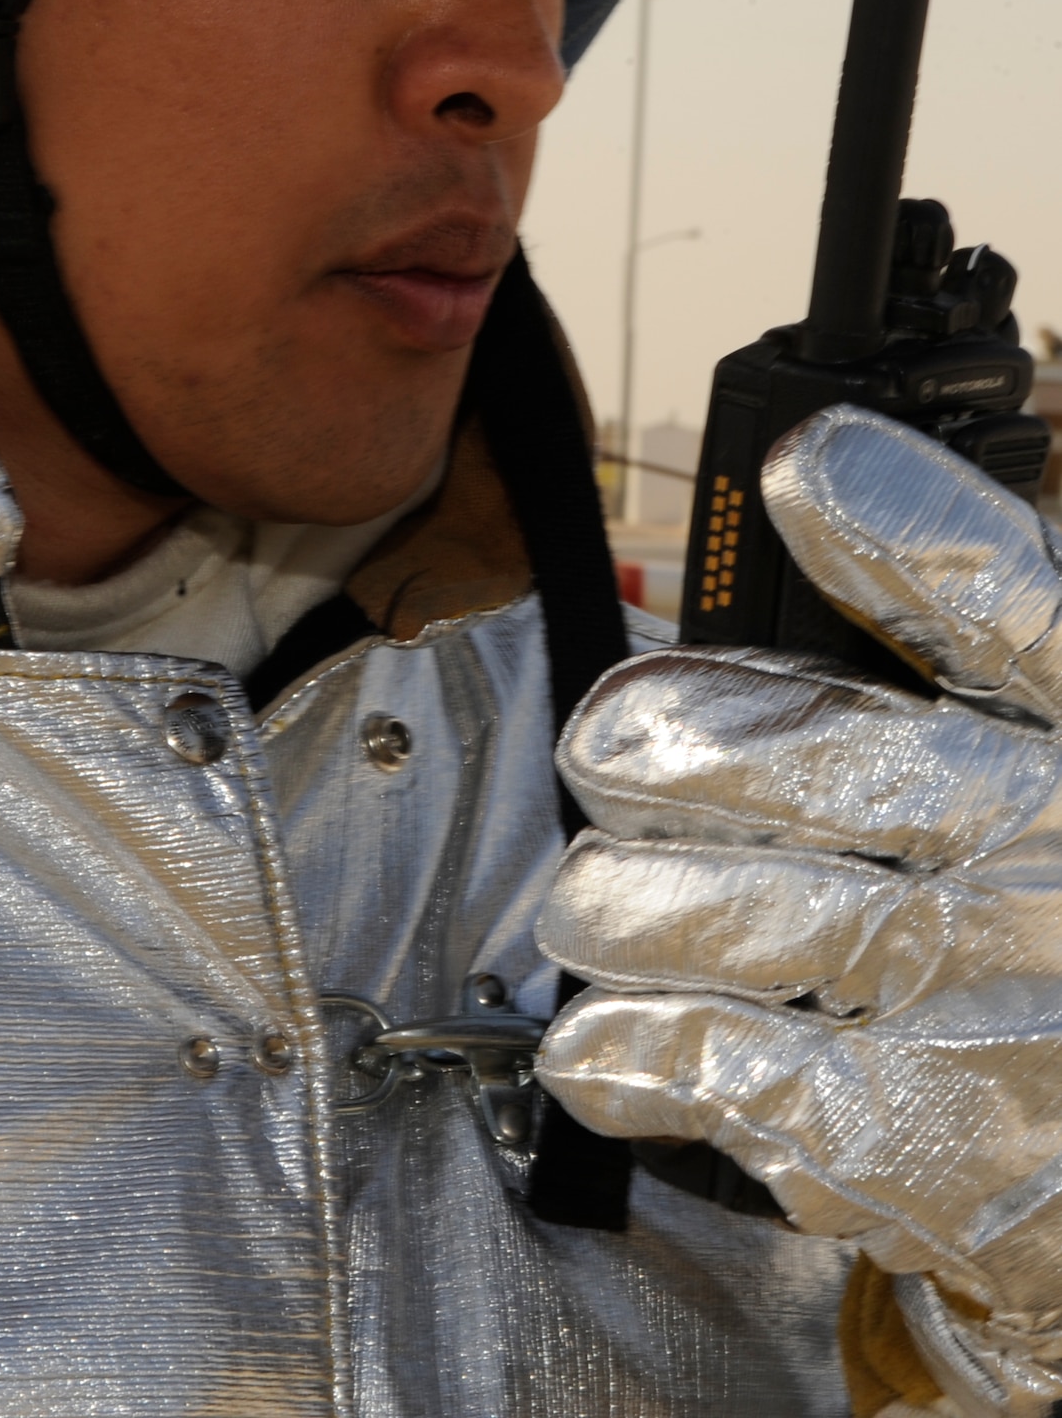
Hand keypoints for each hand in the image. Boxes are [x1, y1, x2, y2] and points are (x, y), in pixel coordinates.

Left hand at [536, 406, 1061, 1414]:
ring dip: (635, 905)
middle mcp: (1043, 850)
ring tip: (589, 904)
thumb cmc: (1049, 926)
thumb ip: (964, 654)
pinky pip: (748, 1075)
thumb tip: (819, 510)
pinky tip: (594, 1040)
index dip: (898, 526)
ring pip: (759, 916)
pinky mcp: (933, 1142)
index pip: (1004, 604)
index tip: (804, 464)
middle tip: (597, 746)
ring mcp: (991, 999)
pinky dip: (644, 1050)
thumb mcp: (1030, 757)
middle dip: (683, 745)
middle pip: (835, 758)